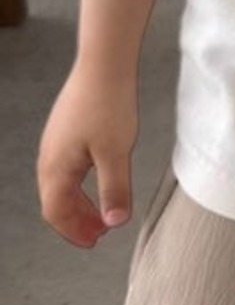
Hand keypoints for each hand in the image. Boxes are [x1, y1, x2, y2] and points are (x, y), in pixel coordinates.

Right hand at [37, 62, 137, 247]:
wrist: (104, 63)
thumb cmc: (108, 104)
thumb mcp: (115, 152)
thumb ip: (114, 189)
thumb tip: (115, 222)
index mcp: (55, 168)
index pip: (57, 212)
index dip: (74, 231)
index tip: (94, 241)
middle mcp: (49, 157)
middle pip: (56, 200)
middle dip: (77, 219)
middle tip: (100, 232)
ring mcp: (56, 141)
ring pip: (62, 183)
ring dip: (79, 200)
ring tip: (102, 209)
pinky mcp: (67, 128)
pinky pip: (68, 165)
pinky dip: (80, 181)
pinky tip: (99, 177)